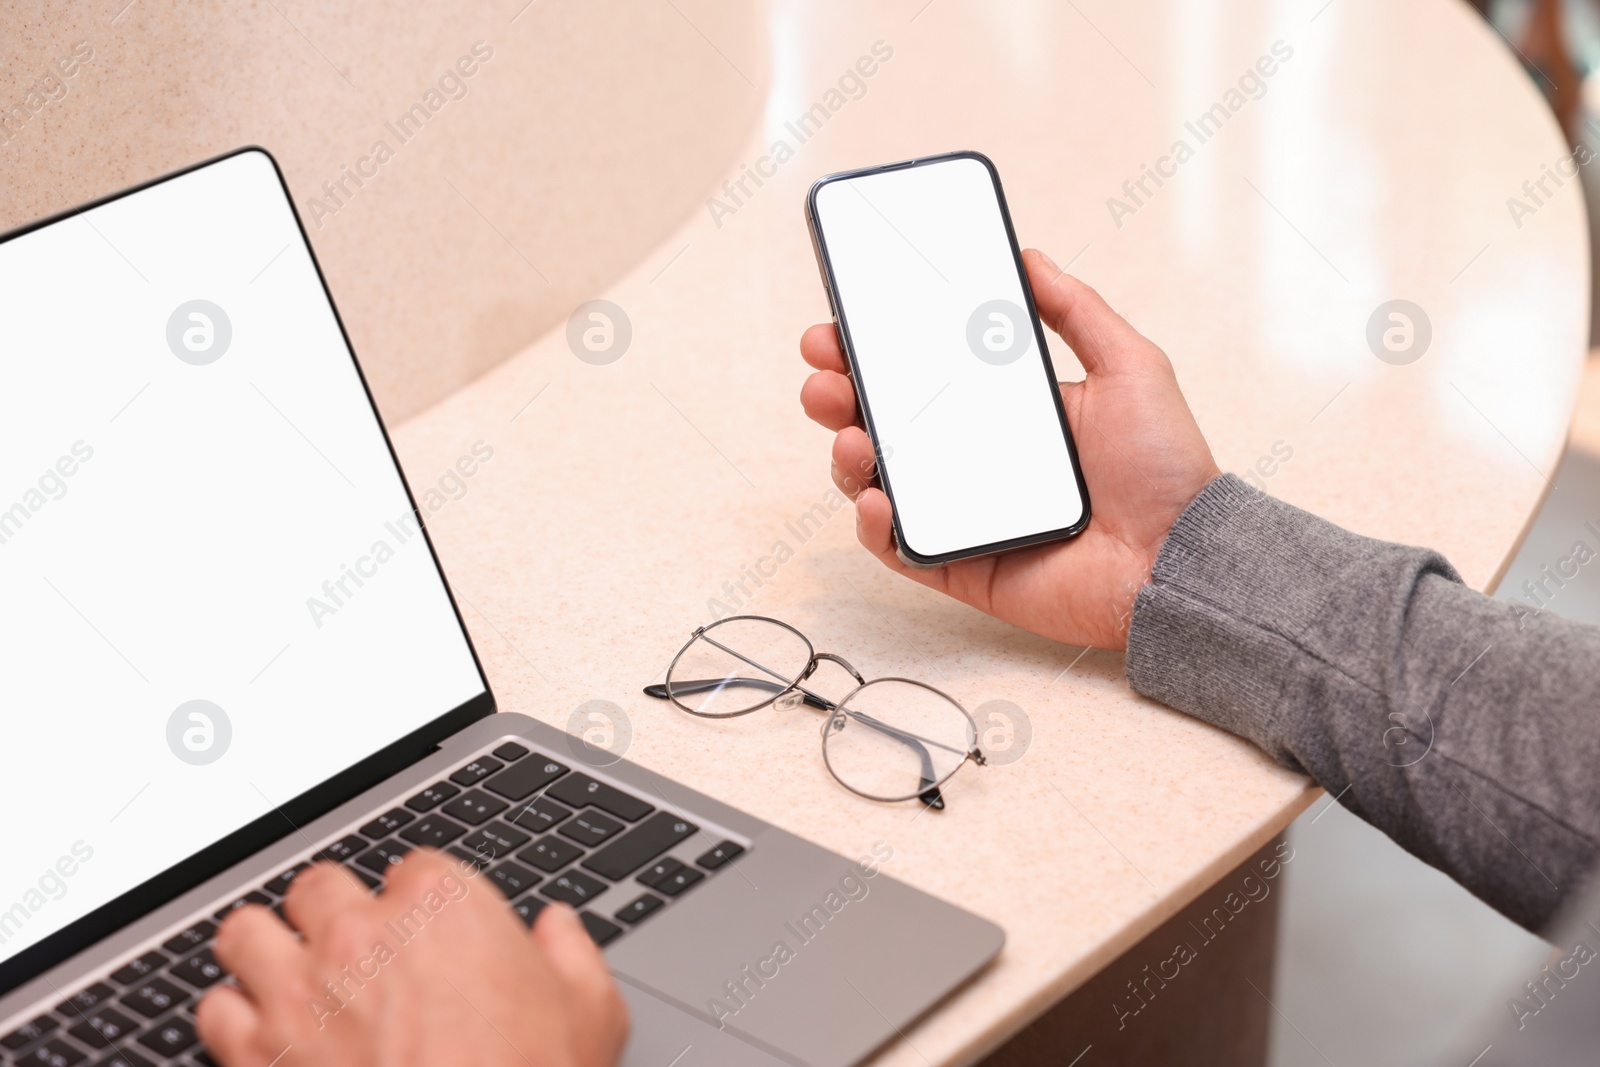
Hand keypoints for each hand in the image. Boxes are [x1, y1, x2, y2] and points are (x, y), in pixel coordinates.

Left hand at [197, 851, 626, 1066]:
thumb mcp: (591, 1015)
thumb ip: (572, 955)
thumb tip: (559, 929)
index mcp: (445, 906)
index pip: (412, 867)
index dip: (418, 902)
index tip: (424, 933)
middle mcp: (363, 934)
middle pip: (319, 886)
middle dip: (331, 914)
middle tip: (350, 951)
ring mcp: (300, 991)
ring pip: (246, 932)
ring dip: (265, 952)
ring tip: (285, 977)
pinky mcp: (255, 1053)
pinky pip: (212, 1009)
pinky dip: (231, 1020)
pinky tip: (259, 1036)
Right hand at [799, 249, 1218, 649]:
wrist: (1180, 557)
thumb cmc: (1164, 468)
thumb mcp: (1128, 365)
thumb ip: (1077, 310)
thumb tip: (1031, 257)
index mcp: (1005, 409)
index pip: (923, 371)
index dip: (875, 349)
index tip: (842, 323)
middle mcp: (974, 457)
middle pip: (884, 421)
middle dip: (839, 393)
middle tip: (825, 374)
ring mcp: (963, 512)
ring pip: (878, 480)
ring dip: (846, 453)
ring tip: (850, 432)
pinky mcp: (960, 564)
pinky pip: (899, 547)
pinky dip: (874, 525)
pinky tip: (878, 497)